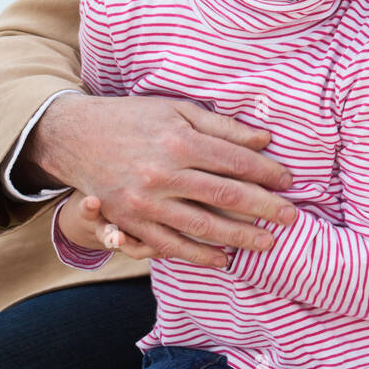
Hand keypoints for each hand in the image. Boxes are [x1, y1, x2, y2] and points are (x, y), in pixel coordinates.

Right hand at [26, 93, 297, 268]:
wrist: (76, 136)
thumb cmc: (133, 118)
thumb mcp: (176, 110)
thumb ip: (222, 127)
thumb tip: (264, 140)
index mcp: (179, 141)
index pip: (235, 161)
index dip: (266, 173)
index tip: (288, 181)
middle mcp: (164, 174)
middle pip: (226, 197)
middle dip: (264, 208)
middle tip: (292, 217)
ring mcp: (145, 203)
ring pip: (203, 227)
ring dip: (240, 238)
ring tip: (268, 243)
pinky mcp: (130, 222)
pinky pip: (170, 246)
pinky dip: (199, 255)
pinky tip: (224, 259)